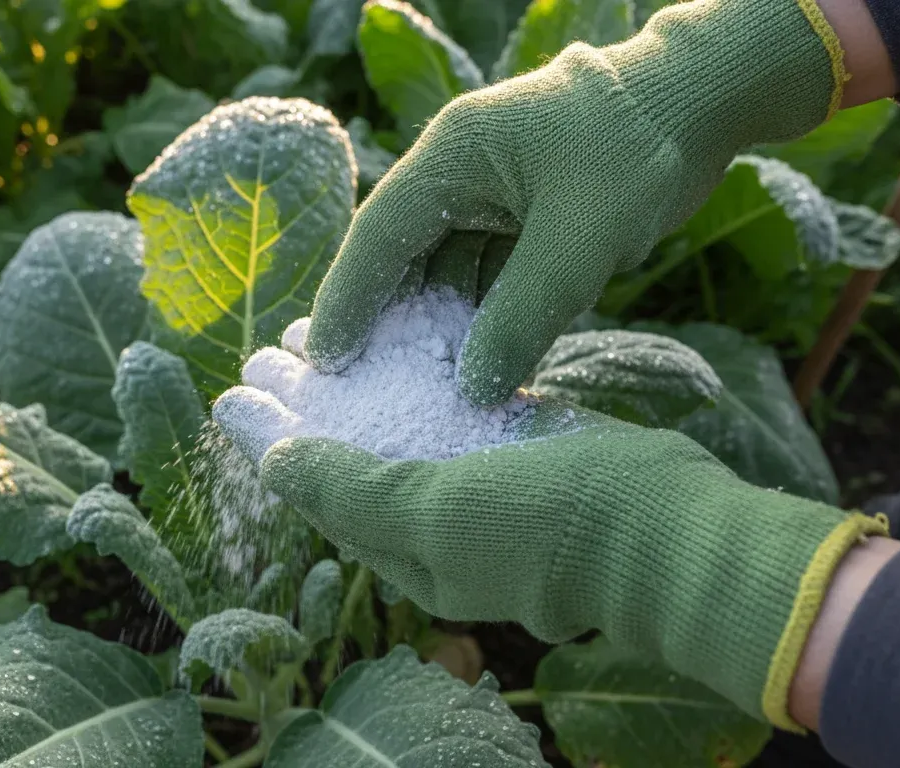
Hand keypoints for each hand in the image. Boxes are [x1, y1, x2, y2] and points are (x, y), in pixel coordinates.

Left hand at [213, 387, 886, 729]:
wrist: (667, 527)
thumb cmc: (546, 529)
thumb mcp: (434, 514)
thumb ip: (354, 490)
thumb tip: (275, 467)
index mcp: (409, 553)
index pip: (320, 492)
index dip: (273, 442)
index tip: (232, 393)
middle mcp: (439, 525)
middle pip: (354, 456)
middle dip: (309, 407)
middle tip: (267, 352)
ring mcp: (482, 487)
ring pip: (401, 430)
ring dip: (360, 386)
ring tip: (320, 339)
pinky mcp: (519, 450)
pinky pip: (453, 411)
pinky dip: (420, 378)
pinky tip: (401, 340)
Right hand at [304, 0, 841, 405]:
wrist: (700, 107)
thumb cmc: (635, 152)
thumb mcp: (578, 240)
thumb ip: (522, 314)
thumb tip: (473, 388)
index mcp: (451, 155)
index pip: (381, 234)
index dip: (348, 299)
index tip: (325, 359)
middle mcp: (459, 174)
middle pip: (405, 258)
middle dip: (390, 323)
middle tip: (366, 388)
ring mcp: (493, 196)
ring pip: (449, 274)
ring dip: (442, 330)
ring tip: (423, 392)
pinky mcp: (526, 219)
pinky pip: (490, 278)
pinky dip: (486, 321)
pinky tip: (482, 368)